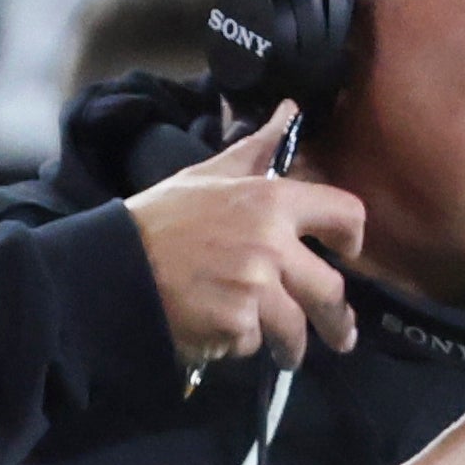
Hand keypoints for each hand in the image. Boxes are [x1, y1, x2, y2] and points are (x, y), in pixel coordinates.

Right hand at [126, 105, 365, 375]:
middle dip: (337, 320)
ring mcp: (254, 289)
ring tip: (287, 354)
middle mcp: (271, 245)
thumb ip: (257, 149)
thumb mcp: (208, 175)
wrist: (113, 267)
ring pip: (295, 327)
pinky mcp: (233, 326)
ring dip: (294, 346)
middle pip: (329, 290)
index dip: (352, 238)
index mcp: (271, 201)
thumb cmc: (160, 219)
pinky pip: (254, 342)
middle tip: (340, 335)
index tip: (345, 256)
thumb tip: (291, 109)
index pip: (346, 215)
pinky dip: (243, 344)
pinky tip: (224, 336)